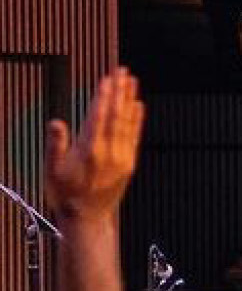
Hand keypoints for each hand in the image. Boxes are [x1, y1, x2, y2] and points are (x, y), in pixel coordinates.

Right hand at [46, 68, 145, 217]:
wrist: (87, 219)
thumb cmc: (67, 196)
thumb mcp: (53, 170)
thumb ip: (56, 145)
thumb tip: (56, 122)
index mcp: (90, 151)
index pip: (98, 116)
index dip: (104, 96)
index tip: (107, 78)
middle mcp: (109, 152)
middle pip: (116, 115)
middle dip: (119, 91)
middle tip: (122, 71)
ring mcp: (122, 158)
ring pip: (127, 123)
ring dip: (130, 100)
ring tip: (131, 82)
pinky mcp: (128, 164)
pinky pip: (134, 137)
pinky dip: (137, 120)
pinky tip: (139, 107)